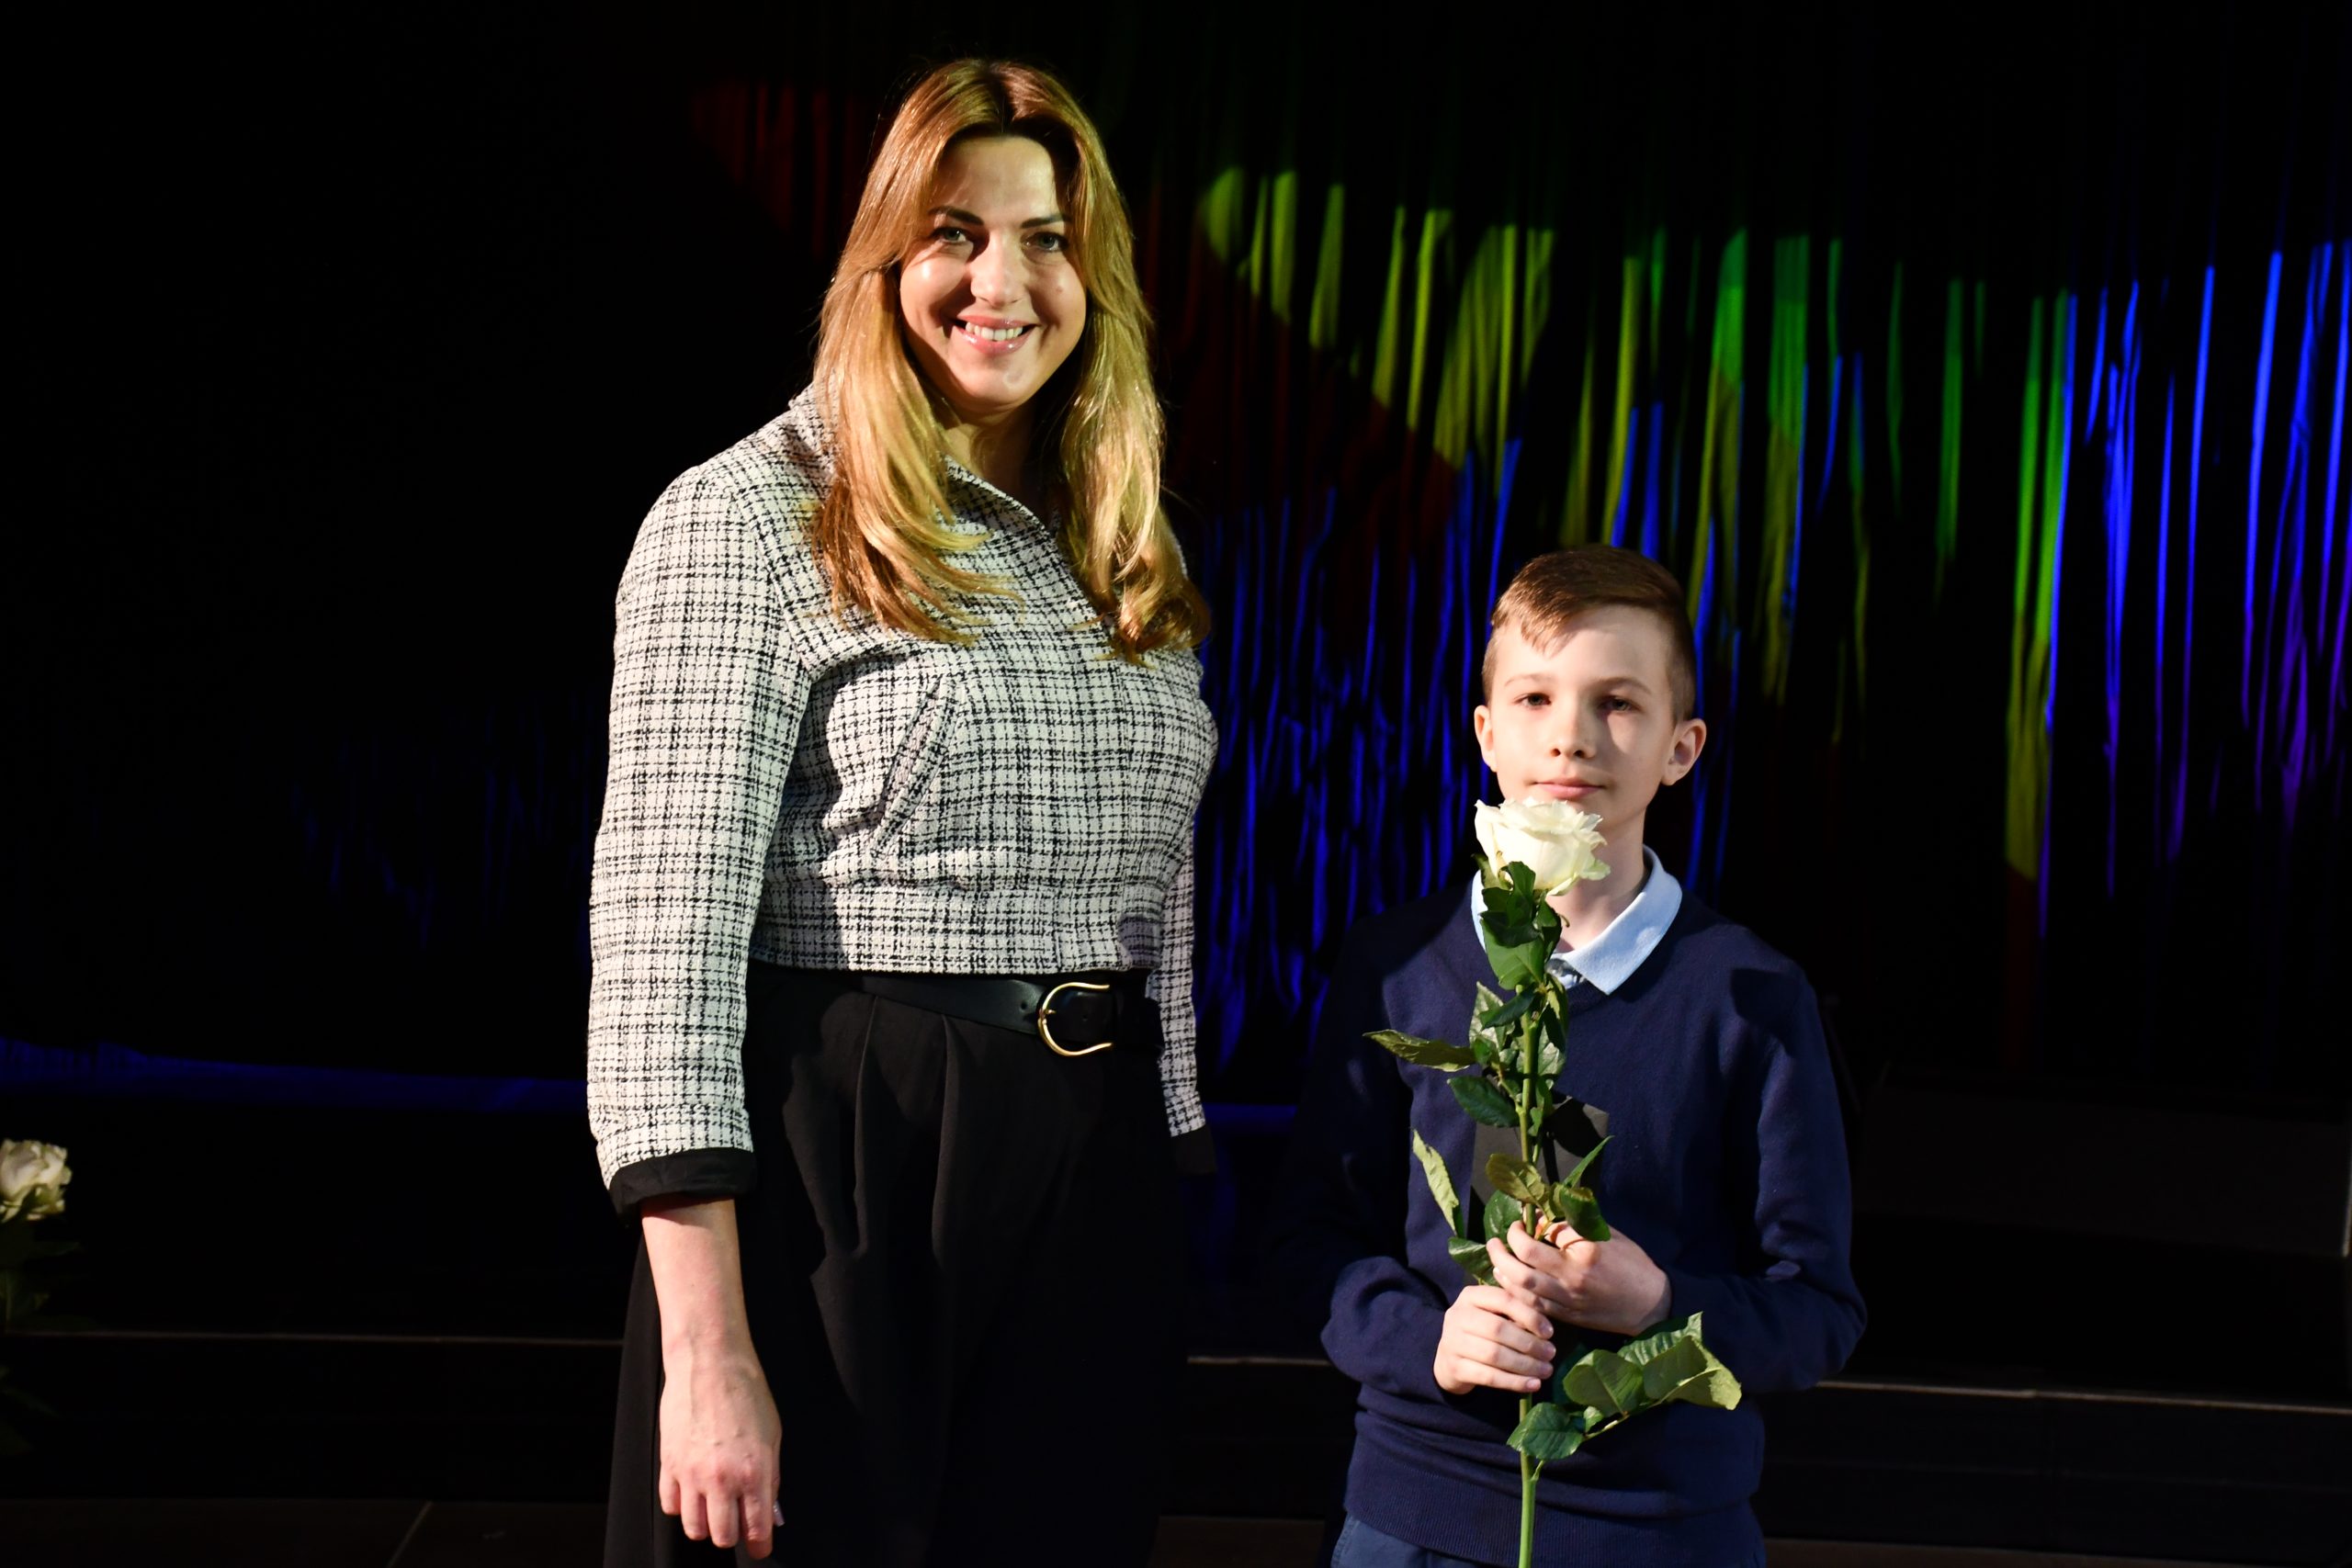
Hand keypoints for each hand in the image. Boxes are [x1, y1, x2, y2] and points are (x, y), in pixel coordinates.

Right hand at [657, 1341, 783, 1558]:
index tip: (761, 1546)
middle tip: (738, 1523)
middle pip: (723, 1536)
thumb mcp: (773, 1435)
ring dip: (706, 1525)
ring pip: (694, 1528)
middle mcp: (722, 1479)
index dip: (761, 1544)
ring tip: (714, 1509)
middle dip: (733, 1535)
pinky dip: (682, 1506)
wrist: (710, 1363)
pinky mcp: (669, 1464)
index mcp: (754, 1472)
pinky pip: (671, 1505)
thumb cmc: (746, 1393)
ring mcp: (692, 1473)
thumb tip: (770, 1509)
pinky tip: (692, 1491)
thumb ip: (771, 1477)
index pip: (757, 1529)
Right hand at [1433, 1283, 1556, 1395]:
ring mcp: (1452, 1342)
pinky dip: (1514, 1382)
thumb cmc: (1480, 1332)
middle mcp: (1457, 1316)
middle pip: (1497, 1329)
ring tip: (1546, 1371)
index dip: (1529, 1315)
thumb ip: (1515, 1313)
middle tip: (1551, 1354)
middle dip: (1529, 1343)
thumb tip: (1545, 1328)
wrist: (1449, 1359)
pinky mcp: (1454, 1368)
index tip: (1549, 1332)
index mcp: (1470, 1296)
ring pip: (1494, 1355)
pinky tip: (1533, 1385)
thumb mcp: (1493, 1314)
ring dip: (1525, 1365)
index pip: (1503, 1299)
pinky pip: (1489, 1377)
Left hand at [1487, 1221, 1672, 1337]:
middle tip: (1497, 1238)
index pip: (1546, 1232)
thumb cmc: (1633, 1264)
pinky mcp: (1565, 1317)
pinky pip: (1531, 1306)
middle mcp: (1572, 1277)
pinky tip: (1507, 1281)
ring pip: (1521, 1287)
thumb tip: (1545, 1215)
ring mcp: (1567, 1300)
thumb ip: (1577, 1226)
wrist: (1651, 1305)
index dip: (1530, 1222)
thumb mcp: (1610, 1235)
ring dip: (1502, 1270)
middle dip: (1504, 1247)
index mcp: (1586, 1252)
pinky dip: (1514, 1293)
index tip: (1526, 1216)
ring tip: (1496, 1258)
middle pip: (1524, 1261)